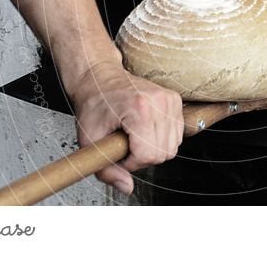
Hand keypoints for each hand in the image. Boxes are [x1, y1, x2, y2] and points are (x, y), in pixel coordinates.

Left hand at [69, 57, 183, 194]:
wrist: (100, 77)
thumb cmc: (93, 104)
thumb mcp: (89, 140)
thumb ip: (106, 170)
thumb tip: (127, 188)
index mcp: (139, 108)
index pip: (149, 155)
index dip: (131, 163)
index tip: (118, 152)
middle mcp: (159, 102)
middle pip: (163, 153)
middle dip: (143, 157)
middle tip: (125, 145)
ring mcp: (170, 99)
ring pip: (173, 147)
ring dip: (153, 149)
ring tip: (134, 136)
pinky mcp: (176, 100)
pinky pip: (177, 135)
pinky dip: (162, 139)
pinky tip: (145, 131)